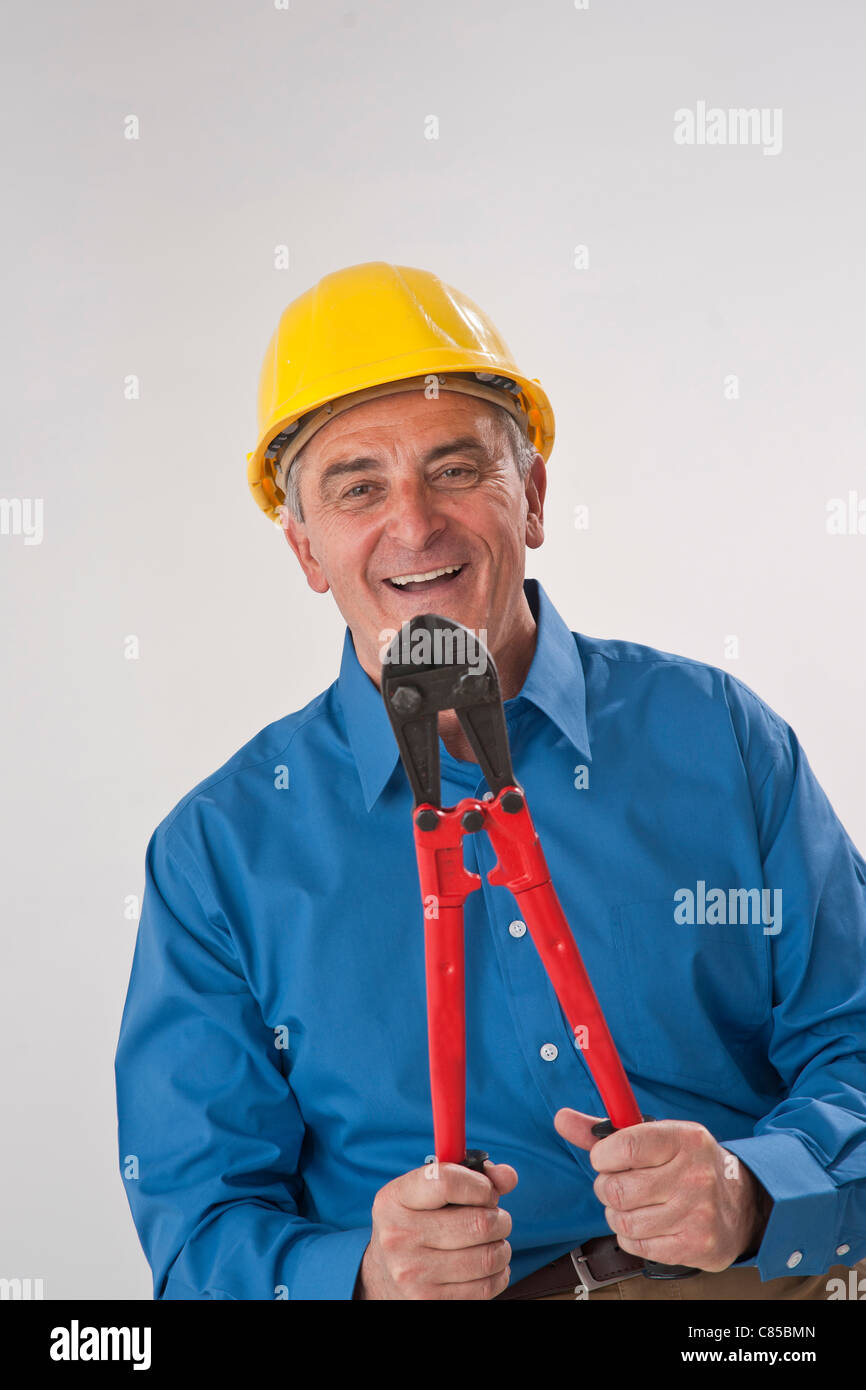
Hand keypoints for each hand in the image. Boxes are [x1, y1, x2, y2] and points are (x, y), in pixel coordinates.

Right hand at [354, 1159, 517, 1299]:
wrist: (386, 1276)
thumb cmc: (418, 1223)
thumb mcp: (429, 1193)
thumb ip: (471, 1175)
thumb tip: (508, 1176)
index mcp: (394, 1200)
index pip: (446, 1182)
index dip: (480, 1184)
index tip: (487, 1191)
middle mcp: (398, 1237)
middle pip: (478, 1223)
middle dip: (499, 1218)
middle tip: (495, 1218)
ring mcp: (413, 1274)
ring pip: (488, 1257)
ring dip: (502, 1247)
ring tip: (492, 1242)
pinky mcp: (430, 1302)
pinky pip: (487, 1286)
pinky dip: (499, 1273)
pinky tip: (487, 1265)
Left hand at [554, 1108, 770, 1271]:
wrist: (740, 1204)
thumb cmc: (687, 1164)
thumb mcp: (656, 1136)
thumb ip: (605, 1130)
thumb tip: (561, 1118)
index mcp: (684, 1139)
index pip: (626, 1145)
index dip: (603, 1155)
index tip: (605, 1158)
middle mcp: (694, 1175)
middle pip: (617, 1189)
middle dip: (606, 1187)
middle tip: (619, 1183)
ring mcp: (697, 1213)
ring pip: (623, 1219)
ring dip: (617, 1213)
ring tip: (635, 1204)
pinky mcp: (696, 1245)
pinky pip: (637, 1244)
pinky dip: (631, 1235)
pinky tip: (647, 1223)